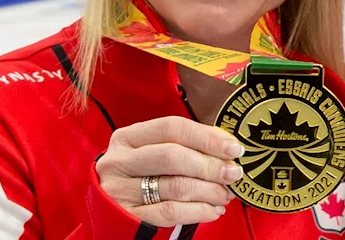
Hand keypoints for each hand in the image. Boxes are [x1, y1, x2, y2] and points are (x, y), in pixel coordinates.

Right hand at [96, 116, 244, 226]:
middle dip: (210, 165)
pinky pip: (170, 212)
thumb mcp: (153, 154)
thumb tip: (227, 149)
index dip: (206, 136)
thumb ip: (184, 147)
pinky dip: (198, 211)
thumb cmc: (141, 177)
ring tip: (226, 194)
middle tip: (234, 174)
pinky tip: (213, 210)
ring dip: (209, 191)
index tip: (233, 148)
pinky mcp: (127, 216)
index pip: (172, 128)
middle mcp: (119, 161)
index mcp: (128, 137)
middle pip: (173, 156)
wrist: (111, 213)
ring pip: (175, 186)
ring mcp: (120, 190)